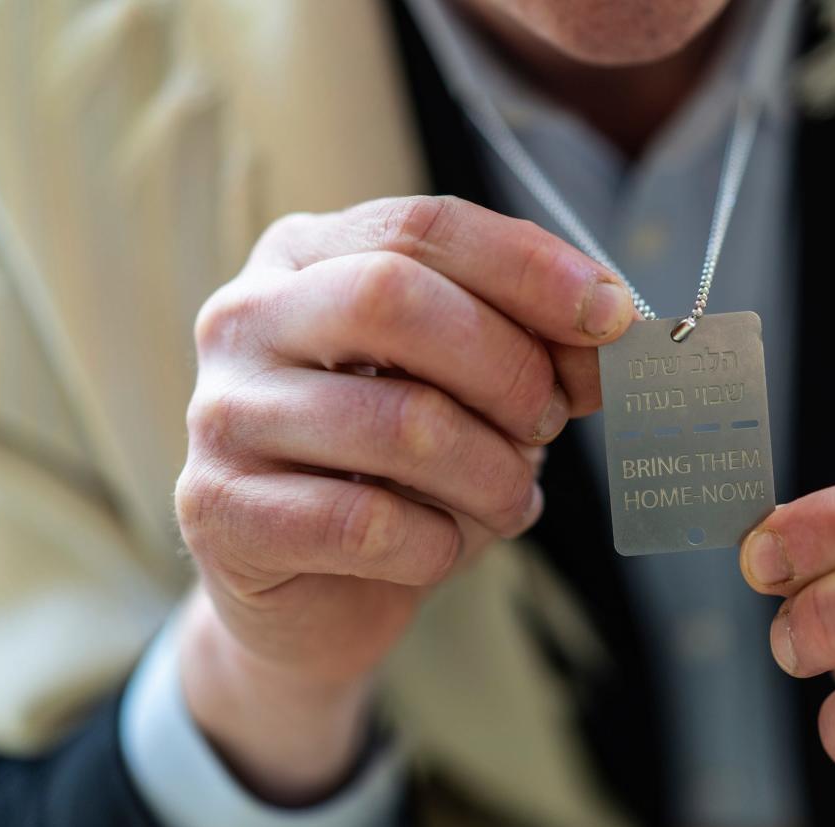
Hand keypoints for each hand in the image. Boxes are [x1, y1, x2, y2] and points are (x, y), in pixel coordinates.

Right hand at [174, 196, 633, 802]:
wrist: (314, 591)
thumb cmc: (401, 470)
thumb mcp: (470, 388)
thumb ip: (529, 344)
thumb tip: (616, 321)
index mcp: (308, 256)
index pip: (427, 227)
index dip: (532, 268)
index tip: (614, 315)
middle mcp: (248, 316)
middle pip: (395, 299)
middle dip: (508, 367)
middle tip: (549, 423)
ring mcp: (223, 412)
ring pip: (399, 423)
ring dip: (491, 474)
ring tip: (511, 498)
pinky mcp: (218, 510)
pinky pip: (366, 523)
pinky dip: (437, 544)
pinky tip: (442, 548)